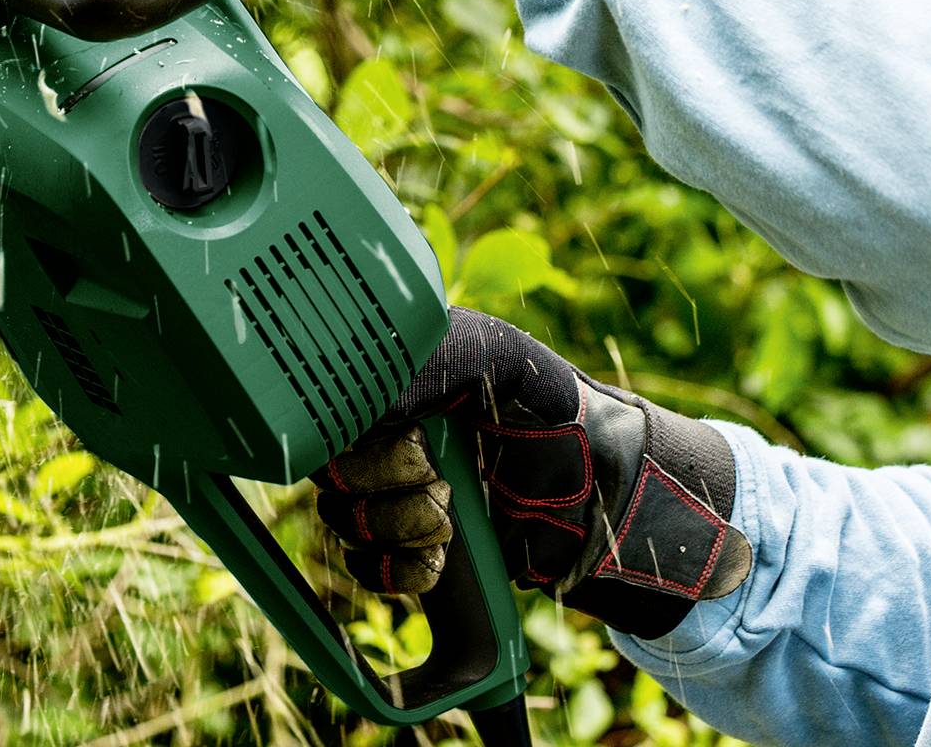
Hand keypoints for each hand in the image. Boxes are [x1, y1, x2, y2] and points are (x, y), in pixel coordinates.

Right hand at [313, 308, 748, 637]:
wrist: (601, 496)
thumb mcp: (496, 360)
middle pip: (331, 469)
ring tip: (450, 522)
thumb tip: (359, 394)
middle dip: (383, 486)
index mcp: (398, 378)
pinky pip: (365, 567)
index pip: (329, 407)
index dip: (356, 437)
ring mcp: (396, 488)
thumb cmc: (554, 413)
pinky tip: (439, 562)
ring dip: (395, 528)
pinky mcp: (411, 544)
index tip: (413, 445)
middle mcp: (388, 430)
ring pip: (343, 519)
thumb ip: (427, 359)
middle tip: (438, 482)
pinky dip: (397, 571)